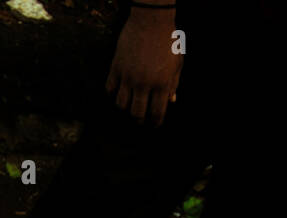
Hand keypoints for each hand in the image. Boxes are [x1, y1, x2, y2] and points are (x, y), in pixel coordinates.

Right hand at [105, 7, 183, 125]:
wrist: (150, 22)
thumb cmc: (167, 41)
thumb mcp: (177, 62)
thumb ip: (174, 83)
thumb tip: (171, 101)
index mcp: (162, 83)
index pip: (157, 112)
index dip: (155, 122)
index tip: (154, 125)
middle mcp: (144, 83)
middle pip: (136, 113)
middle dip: (138, 120)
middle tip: (140, 119)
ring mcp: (128, 77)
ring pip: (121, 105)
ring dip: (125, 108)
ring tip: (129, 105)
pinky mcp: (116, 69)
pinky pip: (109, 89)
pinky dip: (113, 94)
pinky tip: (118, 92)